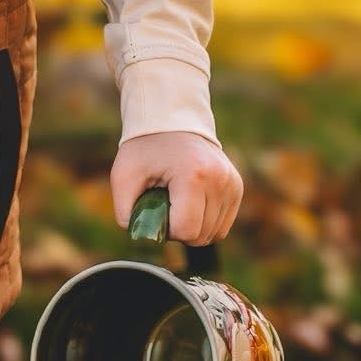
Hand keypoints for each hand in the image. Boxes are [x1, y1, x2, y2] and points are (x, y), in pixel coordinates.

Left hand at [110, 131, 242, 245]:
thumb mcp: (124, 176)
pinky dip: (205, 222)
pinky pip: (223, 224)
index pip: (186, 231)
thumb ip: (127, 213)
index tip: (156, 209)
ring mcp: (232, 183)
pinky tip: (191, 204)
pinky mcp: (237, 186)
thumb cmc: (145, 148)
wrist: (170, 120)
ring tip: (177, 203)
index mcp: (193, 176)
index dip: (166, 230)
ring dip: (193, 227)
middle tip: (164, 205)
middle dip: (179, 230)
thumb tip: (143, 240)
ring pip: (215, 234)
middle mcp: (219, 180)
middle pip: (201, 236)